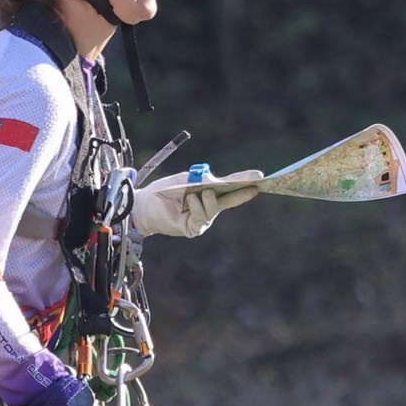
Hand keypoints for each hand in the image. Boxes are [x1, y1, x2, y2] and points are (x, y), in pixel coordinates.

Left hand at [130, 170, 262, 237]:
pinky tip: (190, 200)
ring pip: (215, 208)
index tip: (260, 177)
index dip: (244, 181)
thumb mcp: (184, 180)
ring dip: (207, 198)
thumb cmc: (165, 190)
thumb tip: (213, 184)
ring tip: (197, 192)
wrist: (146, 205)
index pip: (230, 185)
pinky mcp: (195, 228)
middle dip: (242, 193)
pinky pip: (202, 217)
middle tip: (254, 186)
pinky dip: (196, 206)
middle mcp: (210, 204)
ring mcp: (203, 217)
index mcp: (209, 190)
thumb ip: (199, 181)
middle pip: (230, 198)